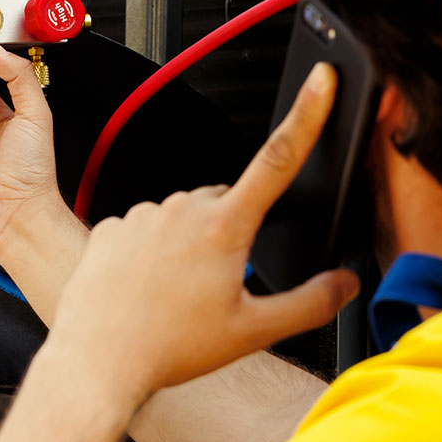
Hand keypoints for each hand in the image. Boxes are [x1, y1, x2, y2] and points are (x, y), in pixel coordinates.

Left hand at [46, 63, 359, 406]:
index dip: (307, 114)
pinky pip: (146, 231)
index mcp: (225, 226)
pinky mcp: (112, 227)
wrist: (96, 362)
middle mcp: (182, 208)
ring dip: (190, 247)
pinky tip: (146, 292)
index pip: (279, 158)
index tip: (322, 79)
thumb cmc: (168, 348)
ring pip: (184, 219)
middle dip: (232, 234)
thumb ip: (310, 303)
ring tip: (175, 299)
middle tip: (217, 290)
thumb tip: (345, 283)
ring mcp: (144, 214)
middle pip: (228, 204)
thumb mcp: (254, 332)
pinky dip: (152, 255)